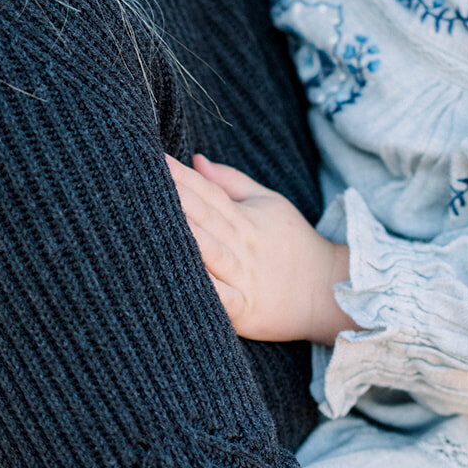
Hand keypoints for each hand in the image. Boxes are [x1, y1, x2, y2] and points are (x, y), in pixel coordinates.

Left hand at [166, 152, 356, 344]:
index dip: (180, 175)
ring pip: (207, 252)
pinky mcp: (245, 309)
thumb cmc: (293, 243)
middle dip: (173, 198)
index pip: (207, 191)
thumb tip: (196, 159)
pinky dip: (201, 290)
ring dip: (182, 237)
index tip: (153, 158)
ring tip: (150, 222)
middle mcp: (242, 243)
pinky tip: (177, 283)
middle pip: (202, 217)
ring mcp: (244, 276)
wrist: (329, 288)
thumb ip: (231, 182)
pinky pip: (220, 299)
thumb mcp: (269, 203)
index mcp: (245, 217)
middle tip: (138, 181)